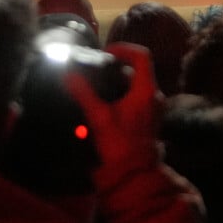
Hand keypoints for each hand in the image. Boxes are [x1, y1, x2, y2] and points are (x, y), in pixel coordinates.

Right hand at [65, 43, 163, 189]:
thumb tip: (69, 75)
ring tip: (96, 87)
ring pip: (136, 85)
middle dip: (116, 68)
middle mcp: (154, 95)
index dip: (124, 49)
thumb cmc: (119, 144)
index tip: (106, 53)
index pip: (142, 57)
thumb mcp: (99, 117)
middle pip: (138, 71)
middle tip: (96, 70)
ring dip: (118, 82)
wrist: (134, 174)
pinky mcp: (148, 118)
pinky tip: (104, 104)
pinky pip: (136, 98)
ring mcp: (153, 107)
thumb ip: (84, 94)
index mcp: (146, 90)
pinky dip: (122, 94)